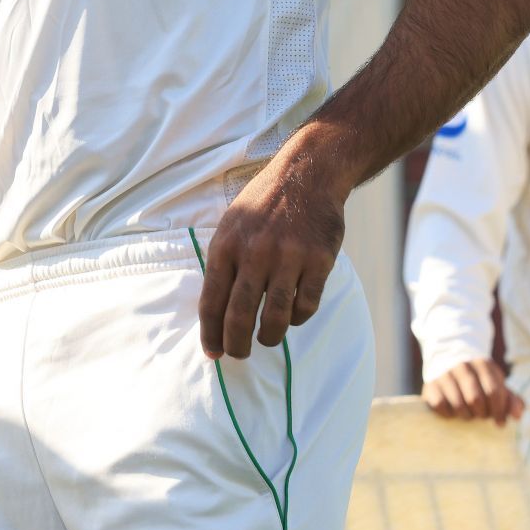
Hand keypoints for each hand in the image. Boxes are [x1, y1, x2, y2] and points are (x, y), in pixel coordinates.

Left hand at [198, 134, 350, 358]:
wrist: (309, 173)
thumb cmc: (265, 203)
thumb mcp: (232, 223)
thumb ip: (224, 262)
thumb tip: (215, 311)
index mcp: (226, 244)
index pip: (211, 301)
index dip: (210, 334)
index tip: (212, 354)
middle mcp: (255, 253)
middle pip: (240, 316)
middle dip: (237, 345)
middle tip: (239, 356)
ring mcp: (289, 257)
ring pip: (275, 318)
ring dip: (269, 337)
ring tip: (267, 339)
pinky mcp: (319, 261)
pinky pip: (306, 306)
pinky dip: (297, 318)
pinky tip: (293, 314)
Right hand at [421, 358, 523, 425]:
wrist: (448, 359)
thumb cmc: (479, 380)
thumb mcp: (497, 384)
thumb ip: (511, 400)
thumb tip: (516, 416)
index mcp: (483, 364)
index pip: (494, 391)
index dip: (499, 411)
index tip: (500, 422)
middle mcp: (462, 366)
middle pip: (475, 399)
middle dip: (482, 413)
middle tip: (482, 416)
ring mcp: (444, 374)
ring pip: (458, 404)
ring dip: (466, 416)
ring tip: (469, 415)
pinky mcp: (430, 384)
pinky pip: (440, 405)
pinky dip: (449, 414)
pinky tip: (453, 412)